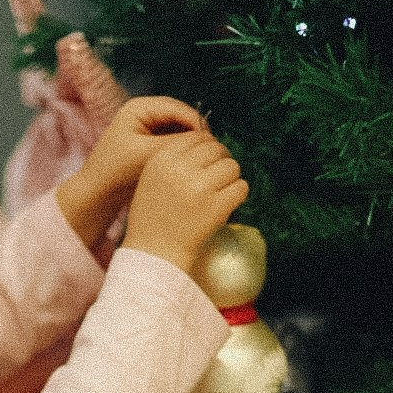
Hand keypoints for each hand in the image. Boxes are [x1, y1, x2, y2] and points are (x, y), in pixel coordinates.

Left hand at [56, 95, 207, 249]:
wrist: (98, 193)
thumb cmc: (116, 170)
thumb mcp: (146, 154)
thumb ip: (175, 144)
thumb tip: (204, 139)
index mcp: (140, 107)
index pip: (177, 108)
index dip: (196, 123)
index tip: (211, 142)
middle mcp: (145, 112)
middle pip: (180, 117)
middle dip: (195, 133)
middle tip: (211, 151)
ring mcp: (148, 126)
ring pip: (179, 130)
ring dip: (190, 143)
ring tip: (204, 159)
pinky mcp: (151, 142)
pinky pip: (173, 141)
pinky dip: (183, 150)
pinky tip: (192, 164)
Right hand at [123, 129, 248, 271]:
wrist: (153, 255)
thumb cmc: (151, 220)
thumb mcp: (151, 180)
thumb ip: (175, 160)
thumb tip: (209, 145)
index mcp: (162, 159)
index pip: (197, 137)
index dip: (207, 148)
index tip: (208, 163)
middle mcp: (181, 168)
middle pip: (217, 148)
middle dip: (221, 161)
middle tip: (218, 178)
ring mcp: (200, 187)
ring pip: (232, 166)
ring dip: (231, 178)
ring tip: (220, 193)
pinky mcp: (217, 205)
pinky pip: (241, 188)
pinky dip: (238, 195)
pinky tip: (227, 204)